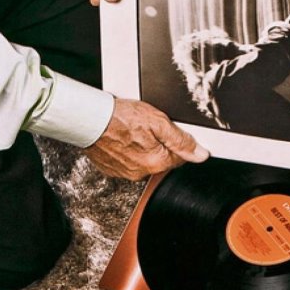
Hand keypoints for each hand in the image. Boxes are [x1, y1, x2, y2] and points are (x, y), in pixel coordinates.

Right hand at [85, 98, 207, 179]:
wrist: (89, 119)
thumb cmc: (120, 117)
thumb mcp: (158, 122)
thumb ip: (181, 140)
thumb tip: (201, 154)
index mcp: (157, 162)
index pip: (180, 157)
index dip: (177, 141)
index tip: (168, 129)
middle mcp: (141, 172)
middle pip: (162, 159)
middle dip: (159, 143)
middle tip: (147, 127)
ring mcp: (125, 172)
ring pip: (144, 160)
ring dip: (143, 147)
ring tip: (133, 131)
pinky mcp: (112, 169)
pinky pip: (127, 161)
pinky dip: (127, 151)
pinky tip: (123, 137)